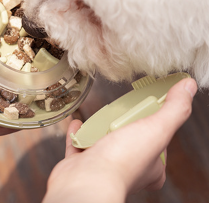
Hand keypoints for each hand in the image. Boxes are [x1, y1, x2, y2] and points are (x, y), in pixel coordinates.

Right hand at [43, 78, 196, 202]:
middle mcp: (127, 168)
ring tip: (101, 114)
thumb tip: (189, 86)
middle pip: (128, 140)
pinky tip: (78, 123)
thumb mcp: (156, 129)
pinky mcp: (81, 164)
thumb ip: (174, 109)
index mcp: (151, 167)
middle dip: (125, 125)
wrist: (86, 180)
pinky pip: (79, 145)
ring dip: (100, 128)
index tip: (150, 108)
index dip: (155, 124)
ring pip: (103, 143)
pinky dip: (78, 133)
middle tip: (123, 110)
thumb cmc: (122, 161)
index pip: (157, 141)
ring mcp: (102, 166)